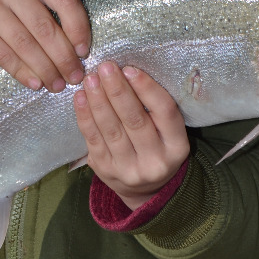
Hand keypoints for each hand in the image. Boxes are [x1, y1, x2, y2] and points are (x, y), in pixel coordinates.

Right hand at [0, 0, 90, 91]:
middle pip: (44, 26)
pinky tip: (35, 83)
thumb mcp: (35, 1)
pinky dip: (22, 72)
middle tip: (74, 77)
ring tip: (57, 85)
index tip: (83, 52)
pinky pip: (4, 55)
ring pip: (25, 43)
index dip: (78, 27)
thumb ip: (56, 14)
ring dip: (45, 69)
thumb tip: (80, 52)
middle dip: (63, 57)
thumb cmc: (15, 11)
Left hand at [73, 63, 189, 209]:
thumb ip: (155, 108)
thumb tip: (127, 73)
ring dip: (99, 100)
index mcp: (177, 147)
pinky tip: (81, 97)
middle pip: (135, 120)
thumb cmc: (157, 148)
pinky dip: (85, 116)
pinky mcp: (105, 171)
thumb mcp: (169, 133)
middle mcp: (155, 161)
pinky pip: (93, 139)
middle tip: (106, 67)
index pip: (165, 112)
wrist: (145, 190)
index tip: (130, 69)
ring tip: (91, 79)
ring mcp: (129, 169)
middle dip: (118, 91)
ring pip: (111, 129)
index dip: (147, 89)